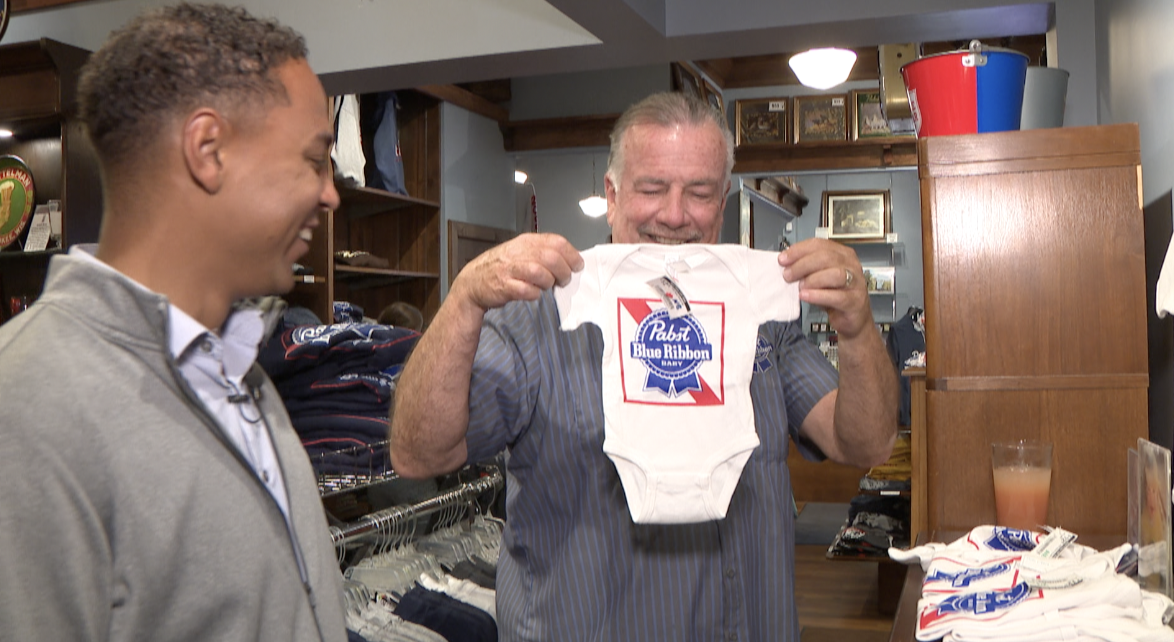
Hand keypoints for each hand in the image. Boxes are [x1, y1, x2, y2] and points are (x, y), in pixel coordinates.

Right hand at [451, 233, 582, 311]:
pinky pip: (527, 290)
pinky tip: (533, 294)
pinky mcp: (504, 286)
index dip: (571, 254)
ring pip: (540, 273)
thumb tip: (570, 260)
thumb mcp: (522, 252)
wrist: (473, 281)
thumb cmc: (502, 267)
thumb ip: (543, 253)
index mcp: (526, 241)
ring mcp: (510, 269)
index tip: (578, 265)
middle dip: (563, 271)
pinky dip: (535, 294)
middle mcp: (519, 252)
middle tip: (564, 280)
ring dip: (549, 282)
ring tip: (548, 286)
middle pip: (551, 258)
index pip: (556, 242)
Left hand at [778, 238, 872, 339]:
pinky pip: (837, 296)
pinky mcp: (855, 301)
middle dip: (802, 265)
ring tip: (800, 287)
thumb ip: (807, 268)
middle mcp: (851, 265)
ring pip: (835, 274)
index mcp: (842, 254)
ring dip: (812, 279)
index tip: (783, 259)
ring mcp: (855, 282)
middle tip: (787, 275)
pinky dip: (818, 295)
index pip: (819, 244)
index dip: (798, 250)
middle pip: (826, 257)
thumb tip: (786, 263)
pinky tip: (806, 296)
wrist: (852, 318)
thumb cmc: (834, 295)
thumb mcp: (819, 277)